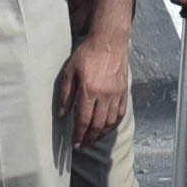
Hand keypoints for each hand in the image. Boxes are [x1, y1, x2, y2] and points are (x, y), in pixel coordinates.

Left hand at [61, 28, 131, 146]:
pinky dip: (114, 125)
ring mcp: (116, 94)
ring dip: (101, 134)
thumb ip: (66, 94)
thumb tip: (62, 114)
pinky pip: (120, 114)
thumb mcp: (70, 71)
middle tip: (83, 145)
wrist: (109, 41)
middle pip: (97, 125)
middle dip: (89, 138)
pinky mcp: (124, 92)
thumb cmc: (87, 54)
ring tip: (93, 139)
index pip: (83, 120)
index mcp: (88, 91)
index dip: (78, 135)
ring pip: (110, 122)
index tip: (74, 143)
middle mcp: (104, 95)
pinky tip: (107, 129)